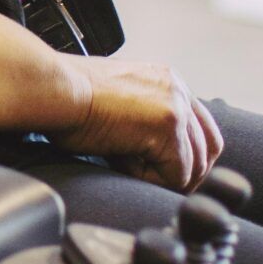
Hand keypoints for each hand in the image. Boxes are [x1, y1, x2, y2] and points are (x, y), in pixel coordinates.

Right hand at [50, 56, 222, 191]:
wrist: (53, 88)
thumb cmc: (69, 98)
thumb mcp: (118, 102)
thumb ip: (144, 119)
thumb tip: (154, 155)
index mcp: (167, 80)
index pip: (202, 128)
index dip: (188, 157)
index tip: (163, 171)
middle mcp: (178, 88)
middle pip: (209, 147)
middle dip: (186, 173)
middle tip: (156, 183)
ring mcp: (176, 105)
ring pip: (194, 165)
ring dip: (164, 177)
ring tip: (130, 168)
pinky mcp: (167, 125)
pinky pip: (175, 174)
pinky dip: (150, 179)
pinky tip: (123, 164)